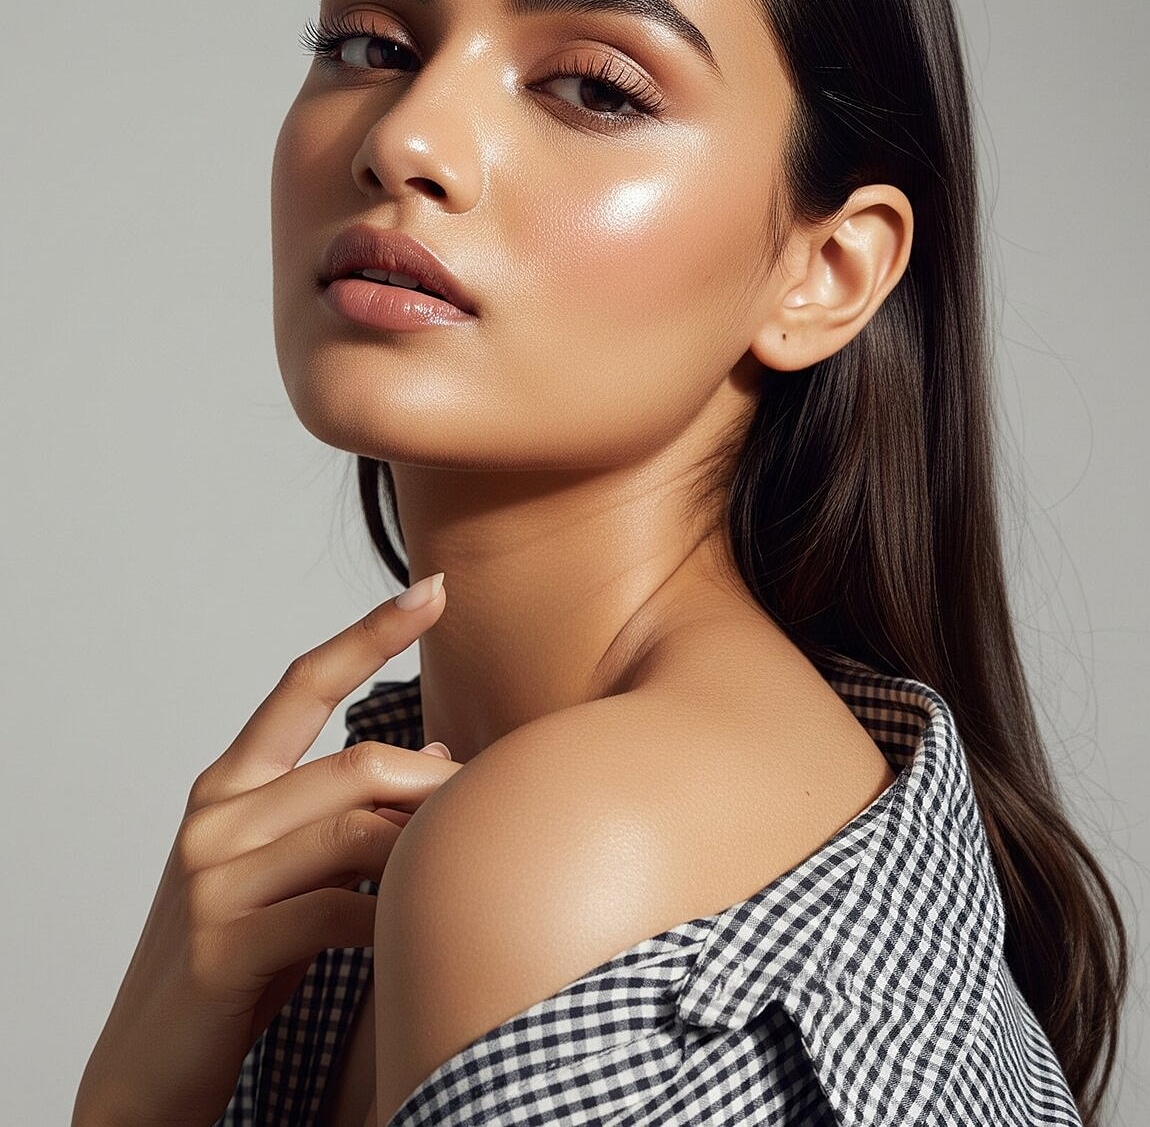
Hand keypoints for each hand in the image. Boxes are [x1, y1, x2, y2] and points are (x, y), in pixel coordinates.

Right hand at [72, 573, 458, 1126]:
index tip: (436, 589)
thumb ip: (348, 813)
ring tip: (462, 868)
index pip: (304, 684)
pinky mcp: (220, 944)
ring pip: (352, 831)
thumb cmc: (240, 961)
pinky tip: (414, 933)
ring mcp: (212, 878)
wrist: (150, 1068)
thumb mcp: (293, 873)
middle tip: (490, 805)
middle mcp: (215, 816)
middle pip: (355, 767)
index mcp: (230, 785)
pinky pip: (338, 910)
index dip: (370, 633)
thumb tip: (438, 755)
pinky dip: (392, 916)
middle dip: (437, 786)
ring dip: (423, 848)